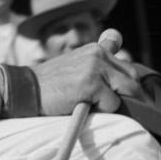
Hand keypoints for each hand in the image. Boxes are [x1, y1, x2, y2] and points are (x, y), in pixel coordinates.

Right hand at [30, 29, 145, 115]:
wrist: (27, 89)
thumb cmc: (53, 83)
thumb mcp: (77, 65)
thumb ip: (99, 64)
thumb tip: (122, 61)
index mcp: (96, 48)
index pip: (128, 68)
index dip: (131, 86)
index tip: (133, 99)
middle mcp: (98, 53)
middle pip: (133, 79)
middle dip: (132, 97)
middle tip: (122, 110)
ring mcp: (95, 67)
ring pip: (127, 91)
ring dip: (115, 103)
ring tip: (94, 105)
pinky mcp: (91, 83)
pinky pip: (113, 104)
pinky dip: (103, 110)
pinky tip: (84, 106)